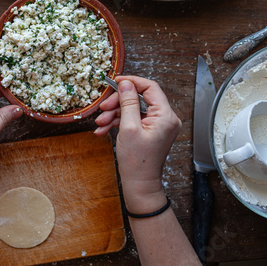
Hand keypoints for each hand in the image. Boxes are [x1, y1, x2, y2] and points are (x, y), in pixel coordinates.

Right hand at [94, 76, 181, 212]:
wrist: (139, 184)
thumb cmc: (137, 162)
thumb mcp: (128, 128)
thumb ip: (127, 103)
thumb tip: (126, 84)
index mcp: (165, 116)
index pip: (150, 88)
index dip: (132, 82)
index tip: (116, 81)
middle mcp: (165, 119)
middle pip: (139, 99)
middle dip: (118, 103)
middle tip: (103, 108)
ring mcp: (157, 125)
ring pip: (132, 110)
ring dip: (114, 115)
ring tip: (100, 124)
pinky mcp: (149, 131)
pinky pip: (132, 120)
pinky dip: (118, 123)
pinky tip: (104, 129)